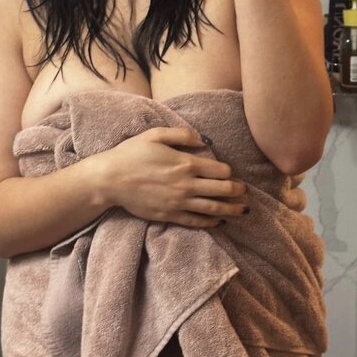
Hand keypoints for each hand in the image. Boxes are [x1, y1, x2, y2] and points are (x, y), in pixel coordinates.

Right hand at [97, 124, 248, 228]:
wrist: (110, 179)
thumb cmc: (131, 153)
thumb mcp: (155, 134)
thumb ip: (182, 135)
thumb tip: (203, 140)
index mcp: (184, 163)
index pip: (218, 170)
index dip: (229, 172)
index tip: (231, 173)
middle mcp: (185, 184)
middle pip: (221, 190)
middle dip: (237, 192)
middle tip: (246, 193)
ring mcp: (178, 202)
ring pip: (213, 208)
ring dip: (231, 210)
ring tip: (243, 211)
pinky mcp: (169, 215)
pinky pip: (196, 221)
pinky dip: (211, 222)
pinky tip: (220, 222)